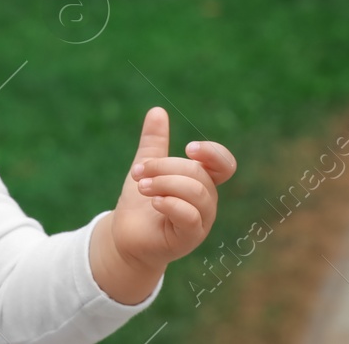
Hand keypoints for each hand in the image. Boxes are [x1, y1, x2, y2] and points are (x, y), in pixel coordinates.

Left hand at [91, 106, 236, 302]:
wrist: (124, 236)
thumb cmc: (140, 203)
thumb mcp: (146, 166)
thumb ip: (154, 141)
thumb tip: (157, 110)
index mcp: (201, 182)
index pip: (224, 164)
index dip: (212, 153)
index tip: (187, 148)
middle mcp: (206, 201)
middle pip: (198, 174)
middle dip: (165, 167)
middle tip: (138, 171)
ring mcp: (201, 222)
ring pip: (196, 192)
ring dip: (164, 183)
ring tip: (141, 185)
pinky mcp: (189, 238)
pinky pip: (190, 216)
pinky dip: (171, 203)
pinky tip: (154, 201)